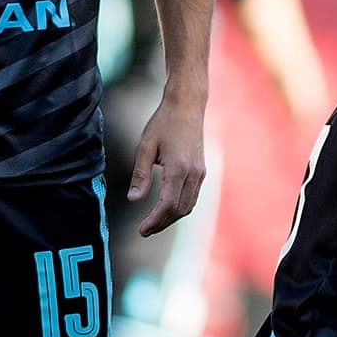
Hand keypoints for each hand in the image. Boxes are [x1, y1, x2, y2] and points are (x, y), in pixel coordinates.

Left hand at [128, 91, 205, 235]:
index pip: (167, 205)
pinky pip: (192, 197)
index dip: (154, 221)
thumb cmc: (164, 123)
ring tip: (153, 223)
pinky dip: (180, 208)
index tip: (141, 230)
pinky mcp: (202, 171)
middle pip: (179, 210)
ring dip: (171, 218)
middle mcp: (193, 174)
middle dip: (161, 223)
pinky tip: (167, 209)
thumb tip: (134, 199)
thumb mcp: (145, 146)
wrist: (188, 106)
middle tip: (144, 230)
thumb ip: (140, 175)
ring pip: (188, 206)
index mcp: (178, 168)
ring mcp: (200, 173)